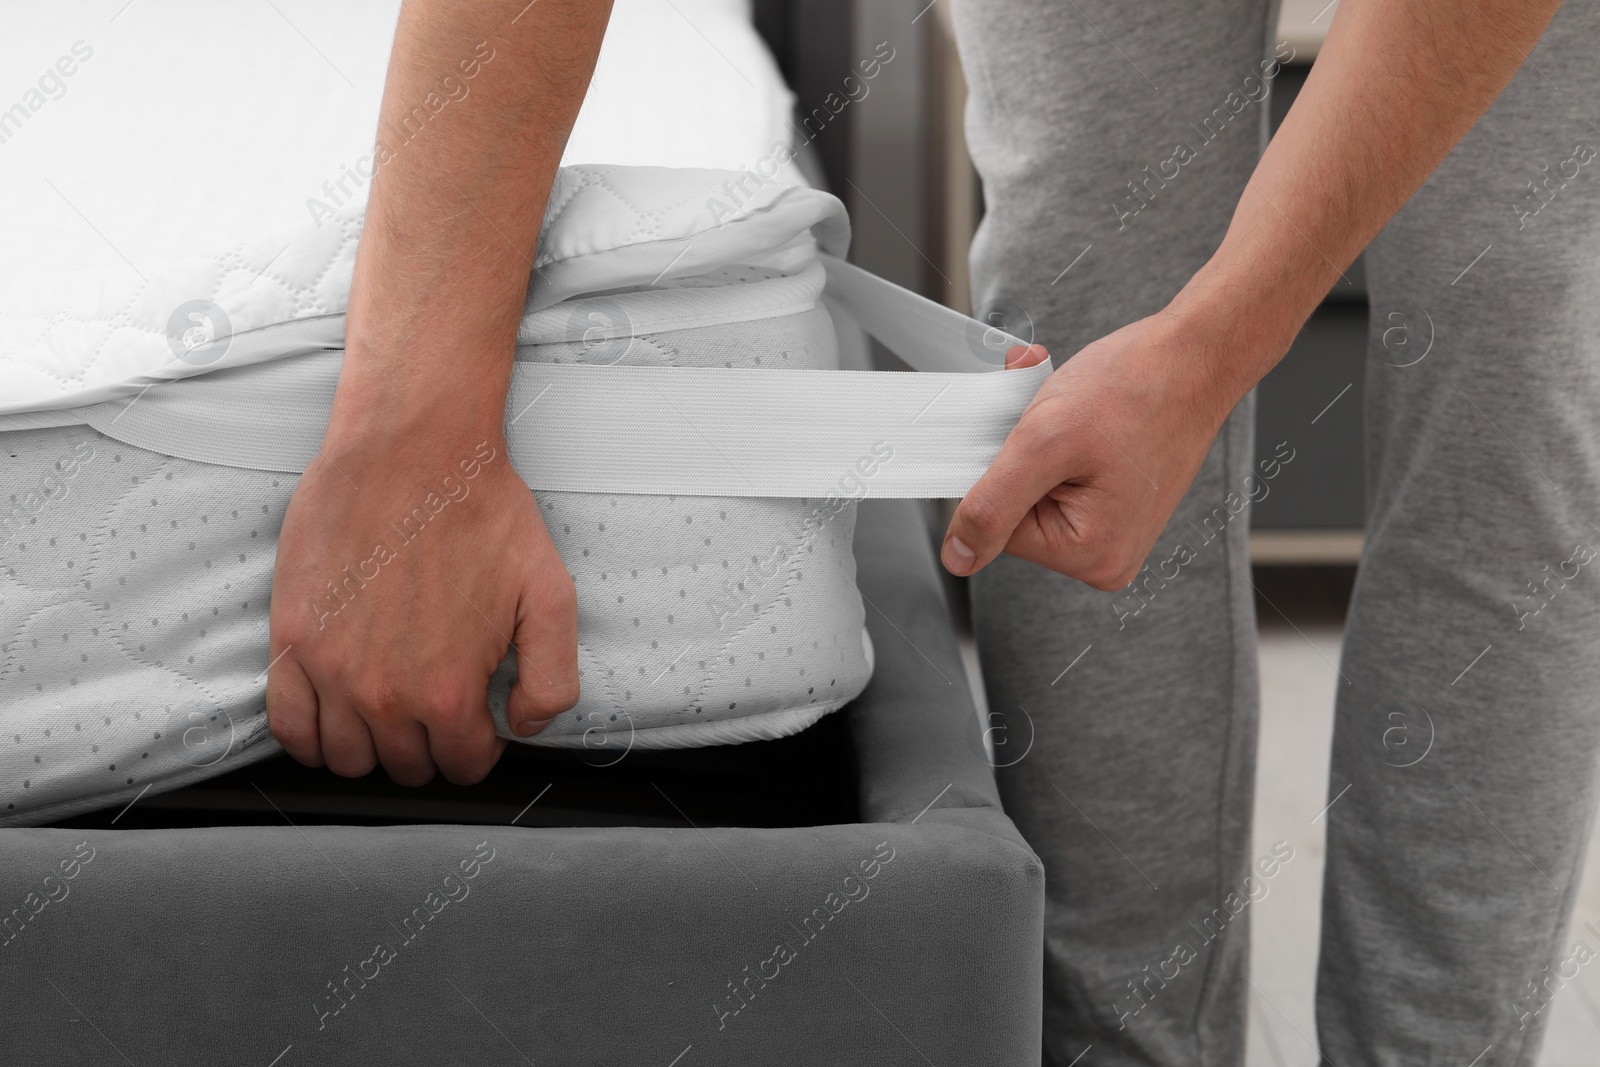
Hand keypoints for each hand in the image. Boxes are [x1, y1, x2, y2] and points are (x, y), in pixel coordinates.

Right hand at [266, 409, 578, 785]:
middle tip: (437, 707)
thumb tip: (523, 727)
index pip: (462, 766)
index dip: (477, 748)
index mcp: (448, 691)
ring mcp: (331, 671)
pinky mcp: (292, 641)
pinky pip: (288, 727)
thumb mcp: (552, 596)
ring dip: (372, 747)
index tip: (476, 722)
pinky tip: (335, 716)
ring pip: (347, 759)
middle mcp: (385, 694)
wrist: (412, 452)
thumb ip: (552, 679)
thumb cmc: (481, 512)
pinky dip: (312, 738)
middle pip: (405, 766)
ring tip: (390, 712)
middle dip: (428, 746)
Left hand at [940, 311, 1241, 589]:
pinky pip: (1058, 474)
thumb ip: (993, 505)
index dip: (998, 472)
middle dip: (1019, 453)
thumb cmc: (1139, 388)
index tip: (1026, 435)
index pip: (997, 528)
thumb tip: (958, 558)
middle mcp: (1105, 554)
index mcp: (1091, 555)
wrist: (1196, 354)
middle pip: (1015, 510)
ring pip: (1033, 485)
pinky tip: (1080, 414)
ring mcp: (1112, 527)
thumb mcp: (1045, 442)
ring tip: (1074, 412)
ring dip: (1035, 438)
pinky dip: (1054, 436)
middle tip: (1053, 415)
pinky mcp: (1114, 499)